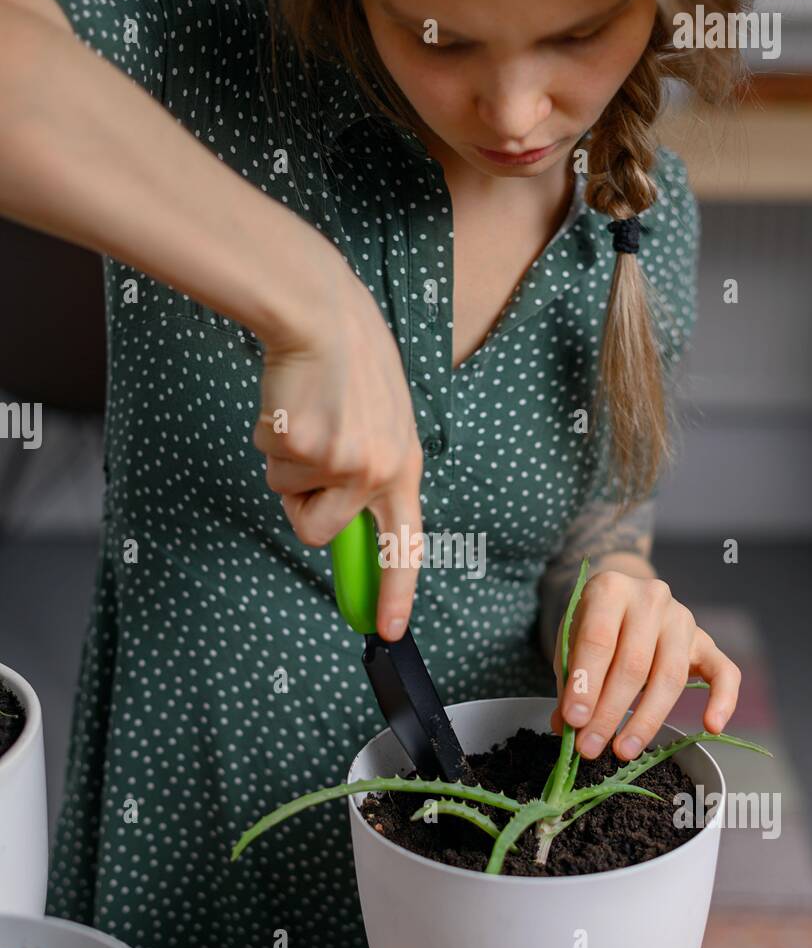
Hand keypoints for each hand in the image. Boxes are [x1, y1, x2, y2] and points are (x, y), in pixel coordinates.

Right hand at [253, 247, 424, 641]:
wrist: (324, 316)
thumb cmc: (348, 369)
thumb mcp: (381, 425)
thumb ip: (370, 476)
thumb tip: (343, 531)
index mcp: (405, 467)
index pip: (404, 545)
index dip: (395, 592)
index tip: (386, 631)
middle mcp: (379, 471)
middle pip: (322, 532)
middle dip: (302, 508)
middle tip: (308, 459)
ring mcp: (343, 461)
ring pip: (289, 497)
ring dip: (285, 465)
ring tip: (307, 417)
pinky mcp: (305, 448)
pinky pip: (271, 466)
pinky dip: (270, 441)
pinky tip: (292, 406)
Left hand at [549, 569, 740, 760]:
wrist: (624, 599)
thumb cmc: (594, 623)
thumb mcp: (570, 641)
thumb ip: (569, 680)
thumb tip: (566, 727)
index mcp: (611, 588)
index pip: (598, 641)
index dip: (585, 684)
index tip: (574, 721)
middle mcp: (651, 598)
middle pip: (634, 663)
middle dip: (610, 712)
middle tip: (589, 747)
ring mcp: (683, 619)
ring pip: (670, 676)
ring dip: (646, 719)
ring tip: (624, 750)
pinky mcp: (706, 641)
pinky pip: (725, 672)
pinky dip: (723, 701)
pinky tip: (712, 728)